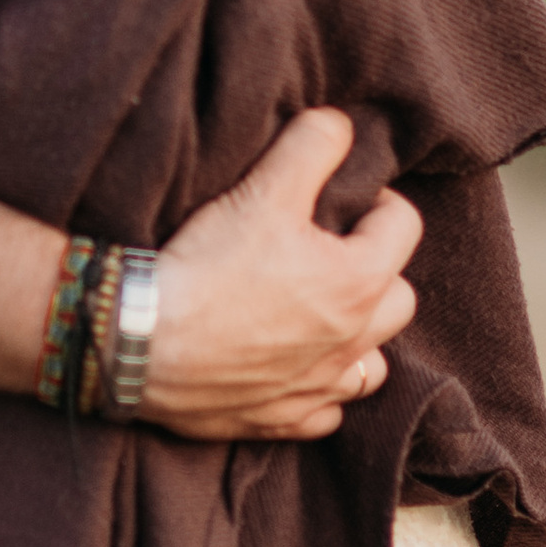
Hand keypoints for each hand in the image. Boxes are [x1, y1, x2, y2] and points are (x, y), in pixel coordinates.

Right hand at [143, 110, 419, 441]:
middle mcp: (352, 341)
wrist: (141, 342)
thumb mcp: (262, 188)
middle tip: (333, 250)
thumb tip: (341, 126)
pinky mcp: (281, 420)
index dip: (378, 201)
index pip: (404, 226)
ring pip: (374, 364)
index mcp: (359, 281)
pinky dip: (319, 388)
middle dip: (377, 269)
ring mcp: (319, 387)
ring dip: (360, 337)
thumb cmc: (207, 265)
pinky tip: (292, 368)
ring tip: (323, 313)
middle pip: (400, 299)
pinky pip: (327, 411)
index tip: (343, 197)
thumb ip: (312, 145)